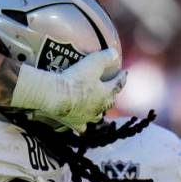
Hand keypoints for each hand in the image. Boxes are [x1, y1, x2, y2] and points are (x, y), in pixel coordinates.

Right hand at [12, 49, 126, 132]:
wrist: (56, 96)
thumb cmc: (75, 79)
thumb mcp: (92, 62)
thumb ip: (105, 57)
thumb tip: (115, 53)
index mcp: (105, 93)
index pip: (118, 84)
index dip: (122, 77)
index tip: (125, 72)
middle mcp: (99, 107)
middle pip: (109, 102)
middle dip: (111, 96)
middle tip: (111, 91)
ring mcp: (87, 117)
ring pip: (97, 116)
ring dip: (98, 112)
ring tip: (97, 109)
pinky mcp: (74, 123)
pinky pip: (80, 128)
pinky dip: (81, 127)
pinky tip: (80, 128)